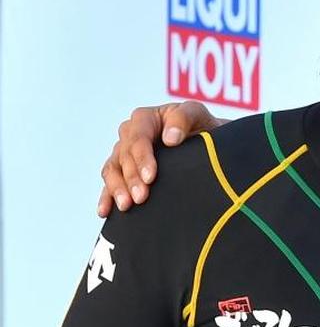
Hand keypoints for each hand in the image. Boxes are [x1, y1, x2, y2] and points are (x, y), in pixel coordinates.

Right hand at [97, 101, 224, 216]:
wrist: (207, 144)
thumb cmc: (202, 126)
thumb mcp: (197, 115)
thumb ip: (184, 118)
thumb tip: (170, 138)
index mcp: (145, 118)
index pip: (138, 138)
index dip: (142, 158)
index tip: (150, 177)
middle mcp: (130, 134)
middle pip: (124, 157)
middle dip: (131, 178)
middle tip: (141, 198)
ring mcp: (125, 153)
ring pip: (113, 170)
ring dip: (117, 189)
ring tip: (126, 206)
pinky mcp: (124, 170)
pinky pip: (110, 183)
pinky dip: (106, 197)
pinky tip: (106, 211)